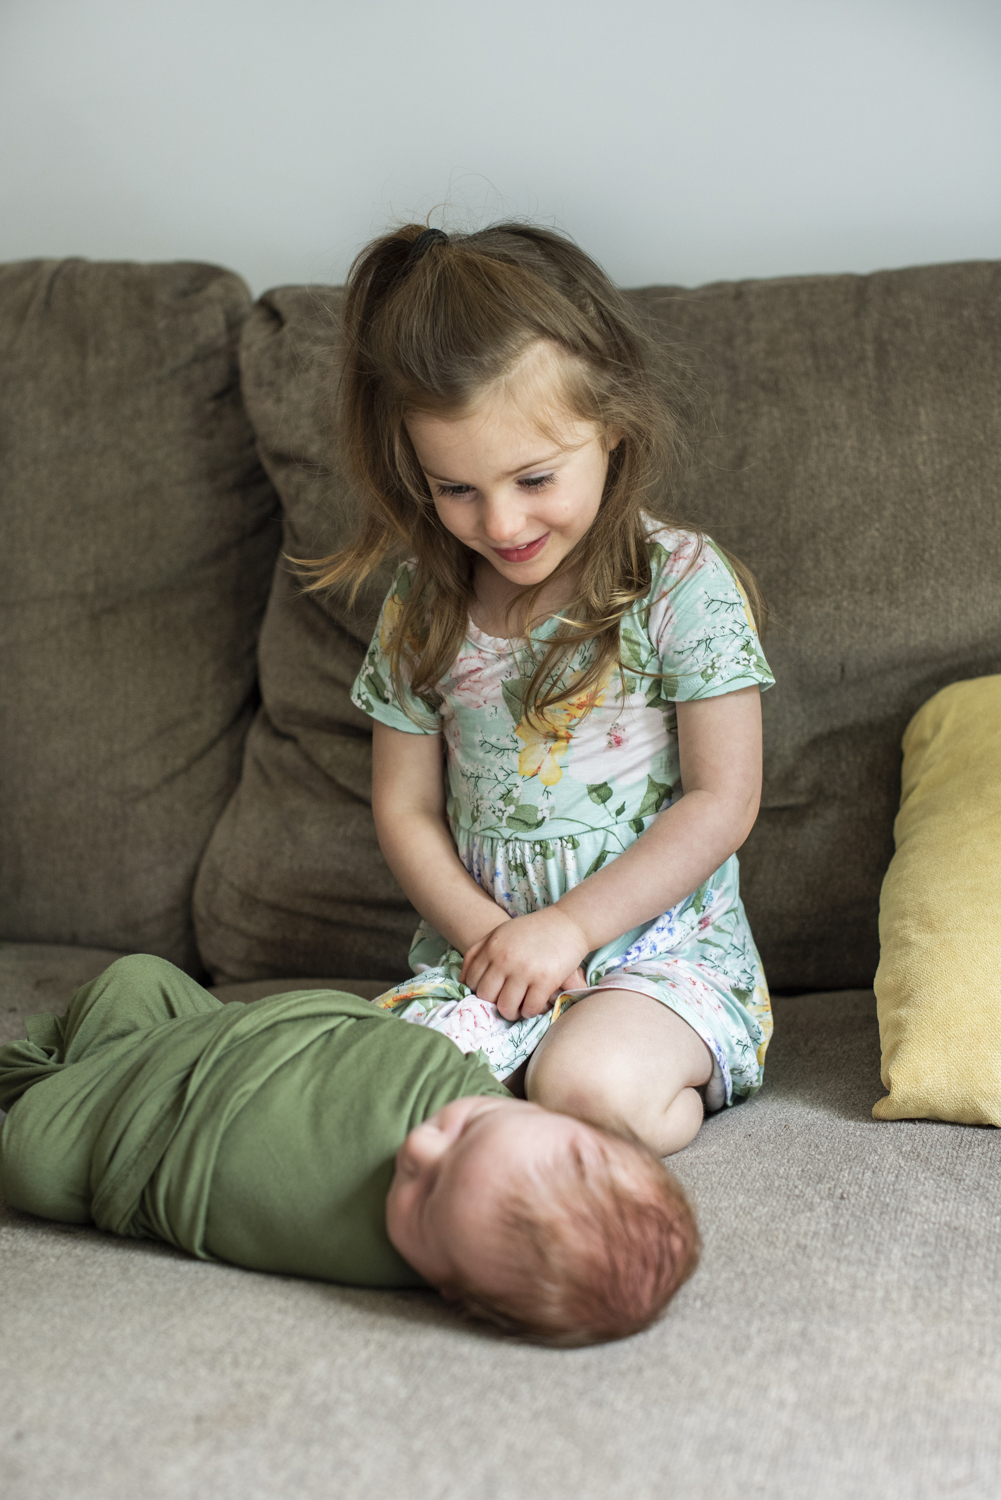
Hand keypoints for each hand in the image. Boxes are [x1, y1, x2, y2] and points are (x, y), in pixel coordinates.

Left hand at [460, 907, 589, 1020]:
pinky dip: (530, 1012)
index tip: (491, 992)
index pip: (472, 981)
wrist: (569, 923)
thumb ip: (478, 952)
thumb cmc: (533, 930)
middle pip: (486, 997)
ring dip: (511, 1012)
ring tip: (518, 1008)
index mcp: (492, 948)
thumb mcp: (500, 933)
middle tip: (504, 1002)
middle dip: (493, 1003)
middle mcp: (505, 960)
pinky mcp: (545, 980)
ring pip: (506, 1007)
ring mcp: (525, 971)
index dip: (479, 991)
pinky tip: (533, 1006)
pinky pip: (530, 1009)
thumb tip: (463, 980)